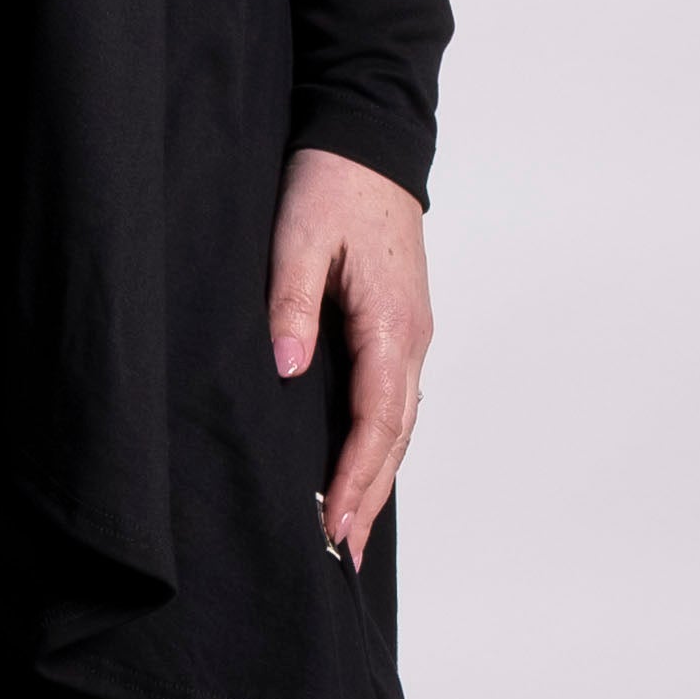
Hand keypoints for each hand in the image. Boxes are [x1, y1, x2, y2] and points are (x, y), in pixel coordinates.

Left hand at [266, 144, 431, 573]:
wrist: (367, 141)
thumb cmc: (331, 183)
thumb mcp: (296, 235)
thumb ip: (289, 303)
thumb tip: (287, 368)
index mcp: (391, 325)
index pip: (377, 421)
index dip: (354, 478)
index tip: (331, 524)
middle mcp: (412, 339)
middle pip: (395, 438)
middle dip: (368, 498)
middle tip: (339, 557)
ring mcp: (410, 335)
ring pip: (398, 424)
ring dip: (376, 478)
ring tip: (348, 533)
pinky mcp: (398, 328)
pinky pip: (392, 402)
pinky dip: (379, 445)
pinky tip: (359, 469)